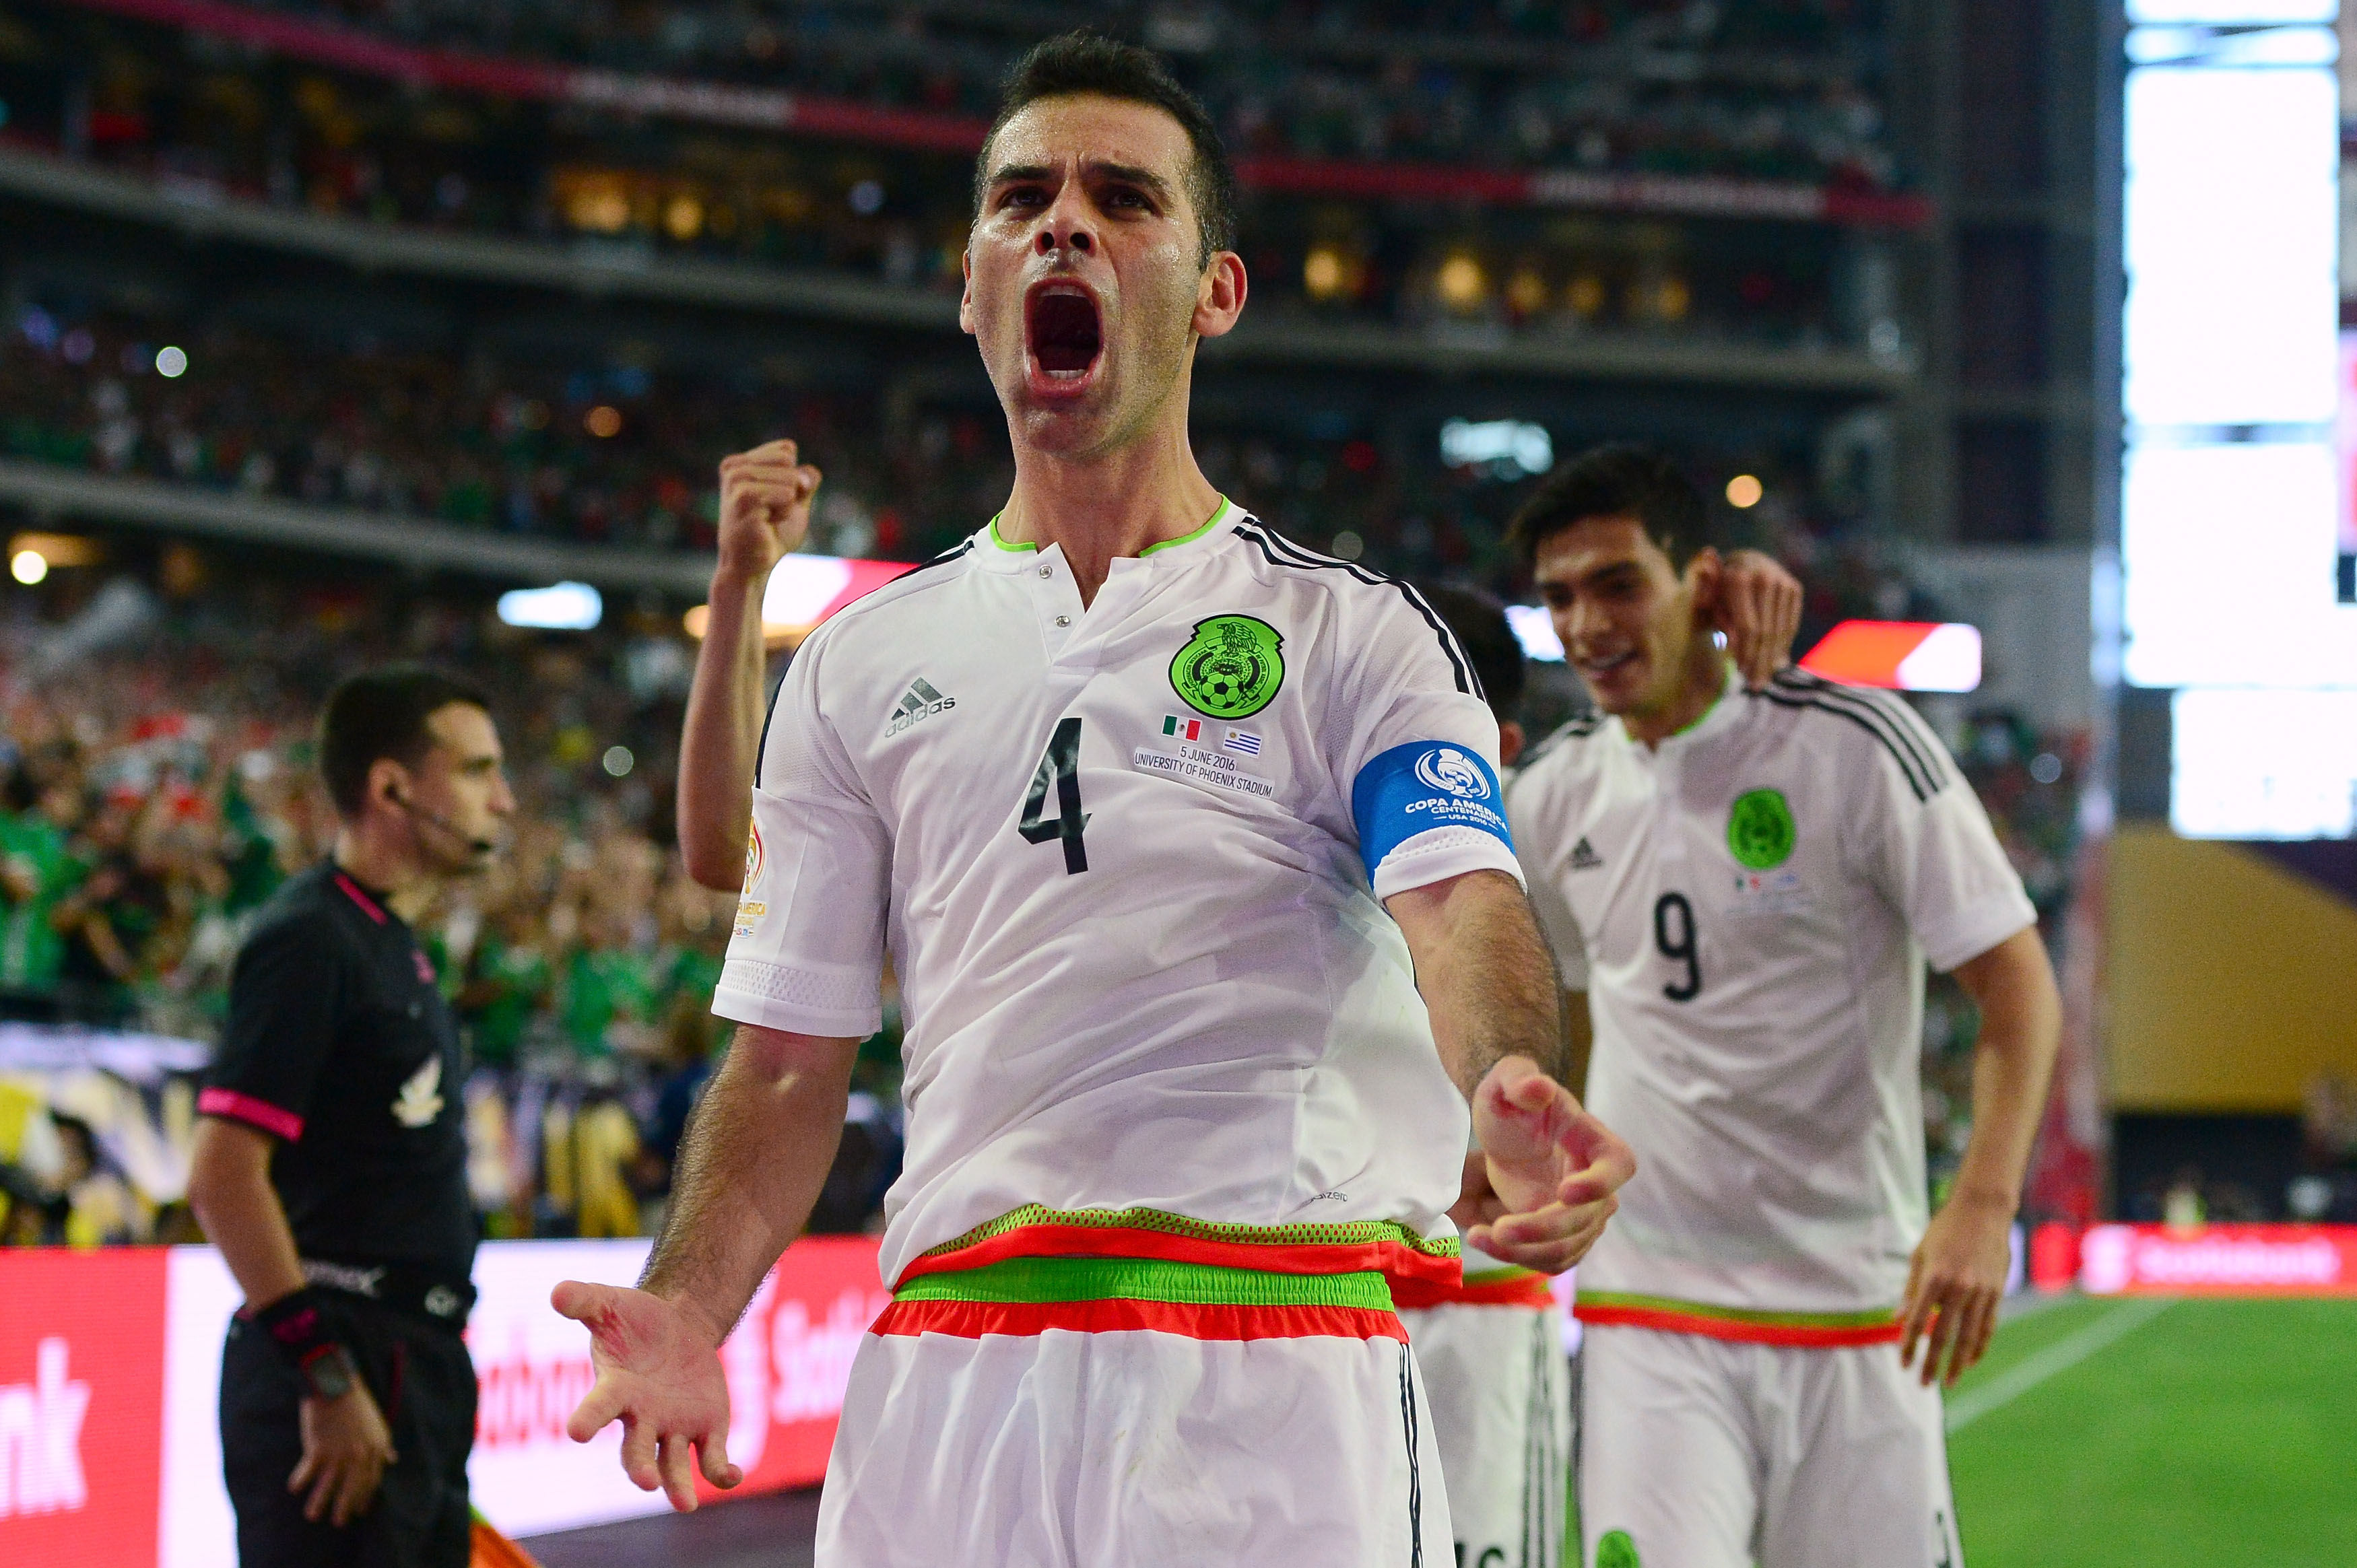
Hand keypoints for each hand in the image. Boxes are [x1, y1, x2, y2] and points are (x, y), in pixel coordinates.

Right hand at [288, 1383, 396, 1527]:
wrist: (337, 1386)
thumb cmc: (357, 1403)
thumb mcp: (378, 1425)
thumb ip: (383, 1446)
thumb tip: (393, 1460)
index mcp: (377, 1448)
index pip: (372, 1480)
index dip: (366, 1497)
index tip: (361, 1510)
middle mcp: (360, 1455)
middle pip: (353, 1488)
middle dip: (345, 1507)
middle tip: (339, 1522)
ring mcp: (339, 1454)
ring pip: (328, 1486)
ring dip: (320, 1503)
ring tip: (313, 1516)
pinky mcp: (319, 1450)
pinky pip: (308, 1472)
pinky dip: (300, 1481)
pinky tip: (294, 1489)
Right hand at [554, 1280, 742, 1511]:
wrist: (675, 1325)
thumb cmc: (632, 1319)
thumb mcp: (608, 1303)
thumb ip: (584, 1300)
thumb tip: (557, 1292)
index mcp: (615, 1388)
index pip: (598, 1407)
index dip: (588, 1418)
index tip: (575, 1432)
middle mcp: (641, 1417)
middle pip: (637, 1449)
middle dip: (639, 1466)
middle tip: (645, 1481)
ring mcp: (673, 1427)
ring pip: (672, 1464)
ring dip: (676, 1484)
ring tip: (684, 1504)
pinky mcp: (706, 1428)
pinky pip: (712, 1459)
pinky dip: (721, 1471)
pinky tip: (732, 1475)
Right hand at [716, 439, 822, 582]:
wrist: (753, 566)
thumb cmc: (772, 533)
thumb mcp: (795, 501)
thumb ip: (805, 480)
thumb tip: (808, 474)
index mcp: (740, 463)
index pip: (786, 450)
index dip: (793, 479)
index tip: (775, 501)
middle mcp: (733, 468)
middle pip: (789, 462)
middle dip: (792, 492)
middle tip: (771, 514)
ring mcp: (735, 483)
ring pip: (790, 479)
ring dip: (788, 505)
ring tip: (767, 520)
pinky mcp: (743, 500)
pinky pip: (787, 496)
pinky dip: (785, 513)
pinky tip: (766, 525)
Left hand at [1450, 1055, 1636, 1273]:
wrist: (1503, 1131)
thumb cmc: (1511, 1101)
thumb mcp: (1505, 1082)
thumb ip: (1519, 1080)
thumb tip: (1537, 1087)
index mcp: (1596, 1142)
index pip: (1618, 1165)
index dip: (1598, 1184)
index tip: (1564, 1192)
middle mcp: (1599, 1184)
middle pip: (1584, 1219)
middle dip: (1541, 1229)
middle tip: (1499, 1230)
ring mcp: (1583, 1216)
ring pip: (1566, 1248)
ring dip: (1523, 1251)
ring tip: (1477, 1236)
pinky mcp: (1562, 1237)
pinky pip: (1550, 1260)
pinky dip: (1516, 1258)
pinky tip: (1482, 1239)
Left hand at [1714, 549, 1802, 689]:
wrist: (1743, 562)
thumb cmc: (1718, 589)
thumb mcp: (1706, 598)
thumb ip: (1712, 614)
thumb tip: (1731, 640)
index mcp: (1739, 578)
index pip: (1748, 627)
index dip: (1746, 652)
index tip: (1739, 672)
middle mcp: (1765, 577)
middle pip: (1766, 632)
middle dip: (1760, 661)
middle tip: (1755, 685)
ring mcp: (1783, 582)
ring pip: (1780, 631)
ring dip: (1772, 659)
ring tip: (1762, 679)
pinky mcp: (1795, 588)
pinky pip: (1791, 624)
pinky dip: (1783, 645)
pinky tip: (1775, 662)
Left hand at [1899, 1192, 2012, 1386]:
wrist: (1983, 1210)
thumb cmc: (1945, 1230)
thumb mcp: (1920, 1254)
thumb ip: (1911, 1290)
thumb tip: (1898, 1320)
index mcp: (1934, 1277)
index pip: (1919, 1321)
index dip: (1910, 1345)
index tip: (1903, 1364)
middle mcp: (1958, 1288)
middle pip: (1943, 1335)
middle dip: (1932, 1363)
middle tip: (1923, 1384)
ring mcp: (1981, 1292)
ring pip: (1969, 1336)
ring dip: (1958, 1363)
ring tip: (1949, 1382)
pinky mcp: (1997, 1292)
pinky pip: (1988, 1326)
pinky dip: (1979, 1346)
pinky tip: (1970, 1361)